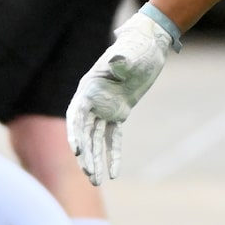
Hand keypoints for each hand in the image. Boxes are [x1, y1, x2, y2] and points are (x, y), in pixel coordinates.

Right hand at [66, 11, 173, 184]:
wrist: (150, 43)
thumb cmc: (138, 46)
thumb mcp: (132, 53)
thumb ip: (122, 60)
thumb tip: (117, 62)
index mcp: (89, 87)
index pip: (76, 115)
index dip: (75, 133)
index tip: (77, 151)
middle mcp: (93, 100)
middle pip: (84, 132)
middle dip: (85, 154)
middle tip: (90, 174)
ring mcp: (105, 107)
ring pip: (95, 139)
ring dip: (95, 159)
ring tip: (96, 181)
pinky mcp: (119, 112)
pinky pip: (112, 137)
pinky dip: (112, 153)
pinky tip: (113, 171)